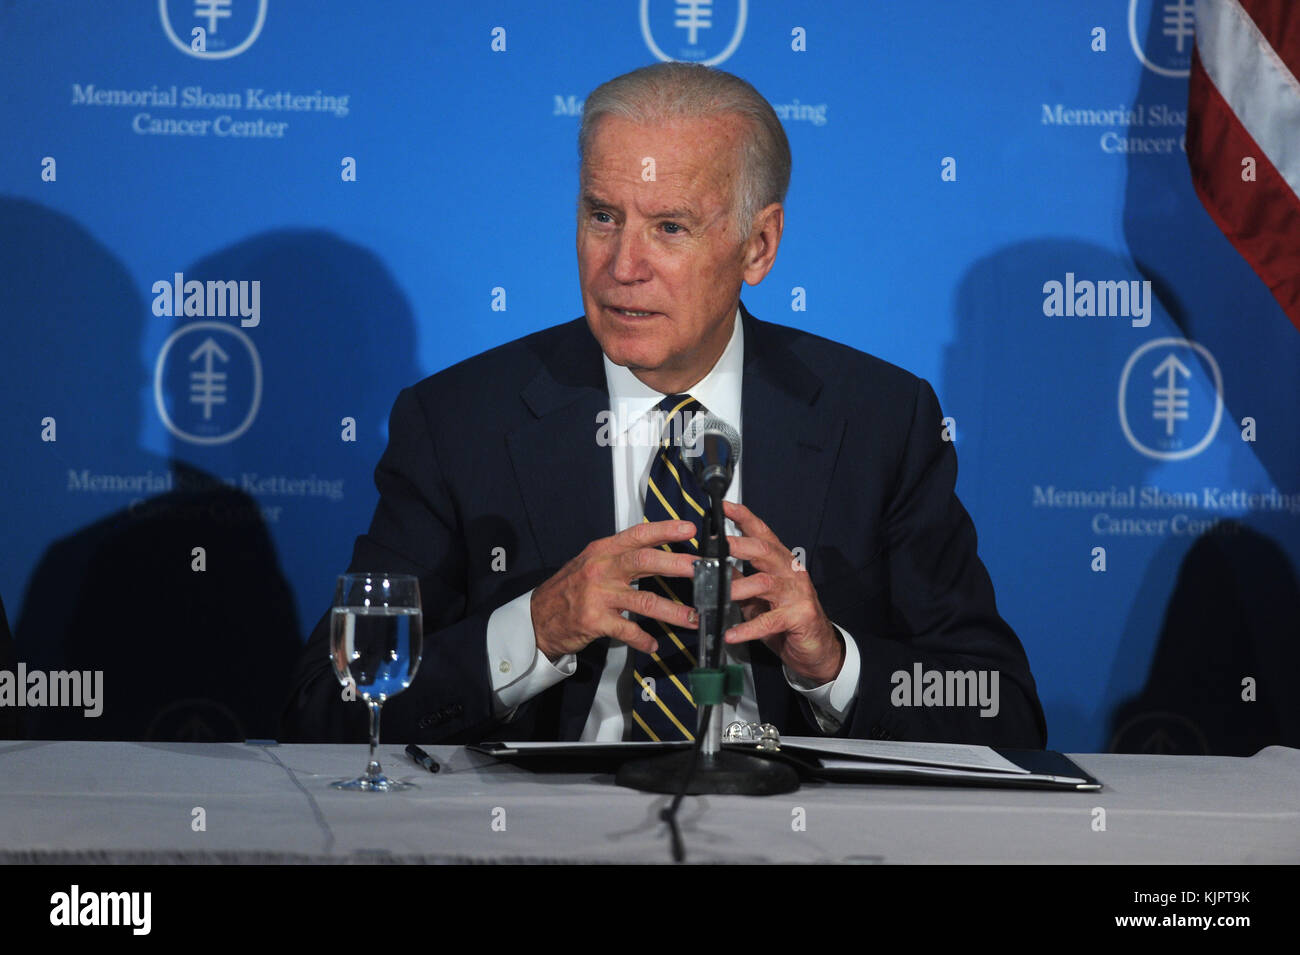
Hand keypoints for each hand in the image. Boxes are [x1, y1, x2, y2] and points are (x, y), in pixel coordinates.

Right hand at [531, 520, 699, 662]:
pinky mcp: (594, 621)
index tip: (689, 529)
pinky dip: (643, 639)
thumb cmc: (571, 588)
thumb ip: (621, 557)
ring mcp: (598, 596)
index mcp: (603, 551)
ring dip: (673, 611)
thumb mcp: (593, 563)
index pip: (637, 535)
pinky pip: (627, 631)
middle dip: (677, 565)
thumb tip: (660, 552)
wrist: (538, 617)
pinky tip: (653, 644)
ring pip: (644, 601)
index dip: (664, 529)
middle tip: (702, 570)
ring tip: (693, 618)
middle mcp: (601, 569)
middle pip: (644, 562)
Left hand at [723, 501, 844, 684]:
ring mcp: (797, 593)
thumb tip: (712, 563)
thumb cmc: (785, 616)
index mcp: (780, 561)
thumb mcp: (757, 596)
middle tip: (716, 543)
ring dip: (737, 589)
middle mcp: (790, 572)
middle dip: (738, 544)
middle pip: (764, 551)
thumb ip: (739, 579)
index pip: (762, 533)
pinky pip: (770, 621)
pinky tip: (731, 634)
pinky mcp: (799, 617)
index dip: (743, 517)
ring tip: (715, 595)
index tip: (723, 506)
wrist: (817, 647)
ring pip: (765, 583)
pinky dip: (748, 629)